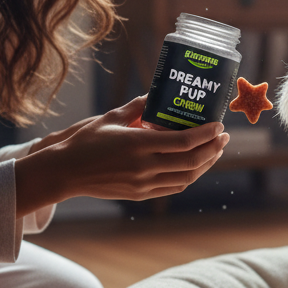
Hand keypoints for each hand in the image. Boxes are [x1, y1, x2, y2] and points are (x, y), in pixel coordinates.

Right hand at [14, 96, 228, 216]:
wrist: (64, 172)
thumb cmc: (85, 141)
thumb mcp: (111, 117)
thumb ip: (137, 106)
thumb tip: (157, 92)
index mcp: (138, 144)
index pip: (184, 142)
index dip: (206, 134)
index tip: (218, 125)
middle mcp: (144, 167)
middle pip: (191, 161)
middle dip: (213, 148)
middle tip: (223, 136)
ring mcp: (143, 184)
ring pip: (186, 178)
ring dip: (205, 164)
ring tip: (214, 151)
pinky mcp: (140, 194)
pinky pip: (173, 187)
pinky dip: (189, 177)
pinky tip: (194, 166)